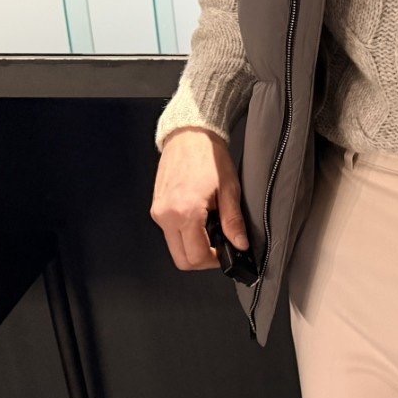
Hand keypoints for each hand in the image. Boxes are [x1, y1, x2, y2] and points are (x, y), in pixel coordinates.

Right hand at [151, 127, 248, 270]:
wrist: (190, 135)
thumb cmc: (210, 157)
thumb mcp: (230, 189)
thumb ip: (233, 221)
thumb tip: (240, 245)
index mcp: (185, 212)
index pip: (196, 256)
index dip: (214, 261)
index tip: (227, 253)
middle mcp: (166, 215)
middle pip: (181, 259)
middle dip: (202, 259)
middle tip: (220, 248)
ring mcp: (158, 212)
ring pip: (174, 247)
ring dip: (193, 247)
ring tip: (211, 229)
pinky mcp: (156, 208)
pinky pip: (169, 233)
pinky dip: (184, 235)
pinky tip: (200, 220)